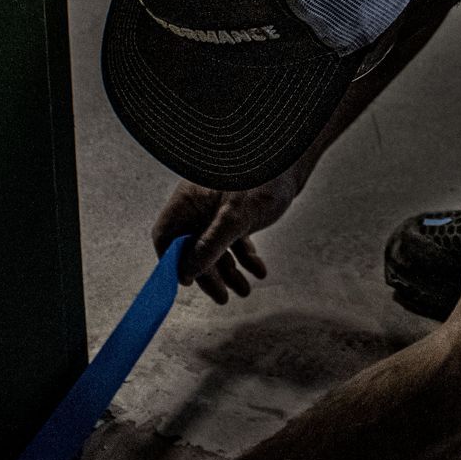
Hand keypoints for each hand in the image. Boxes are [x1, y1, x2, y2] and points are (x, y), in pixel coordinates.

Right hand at [151, 170, 300, 303]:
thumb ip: (210, 246)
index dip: (172, 262)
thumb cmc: (261, 180)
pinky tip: (259, 271)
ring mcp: (217, 211)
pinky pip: (234, 242)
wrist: (293, 161)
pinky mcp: (236, 215)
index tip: (186, 282)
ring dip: (230, 272)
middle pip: (192, 248)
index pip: (166, 236)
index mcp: (188, 200)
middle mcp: (198, 207)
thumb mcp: (235, 218)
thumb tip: (187, 273)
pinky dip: (246, 257)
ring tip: (245, 291)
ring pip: (215, 248)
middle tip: (222, 298)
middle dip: (208, 274)